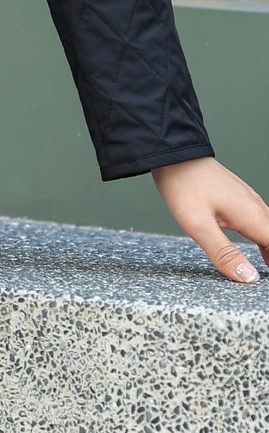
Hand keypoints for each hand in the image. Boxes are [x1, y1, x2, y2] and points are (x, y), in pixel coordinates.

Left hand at [151, 156, 268, 282]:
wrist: (173, 153)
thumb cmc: (183, 185)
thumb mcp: (199, 226)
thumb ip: (224, 254)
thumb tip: (249, 278)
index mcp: (251, 216)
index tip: (263, 278)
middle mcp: (255, 207)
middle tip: (263, 277)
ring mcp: (248, 200)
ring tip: (267, 268)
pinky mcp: (239, 197)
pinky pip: (260, 220)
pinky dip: (264, 237)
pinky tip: (259, 247)